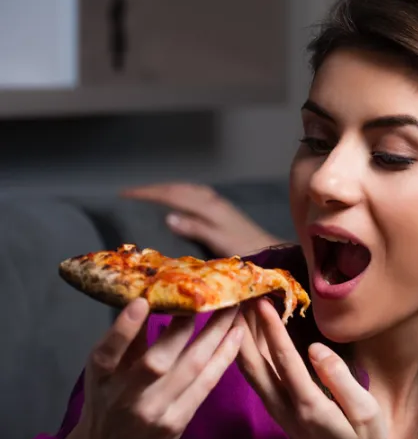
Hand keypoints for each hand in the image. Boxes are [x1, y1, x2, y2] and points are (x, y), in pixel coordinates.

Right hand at [73, 299, 242, 438]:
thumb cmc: (107, 401)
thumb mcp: (103, 371)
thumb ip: (125, 340)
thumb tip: (151, 298)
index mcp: (100, 377)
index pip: (109, 352)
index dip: (124, 328)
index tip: (143, 301)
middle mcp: (126, 397)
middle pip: (159, 360)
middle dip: (187, 324)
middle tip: (212, 292)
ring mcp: (154, 412)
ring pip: (191, 368)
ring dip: (216, 335)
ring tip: (233, 308)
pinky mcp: (177, 422)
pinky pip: (205, 384)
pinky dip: (223, 358)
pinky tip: (236, 336)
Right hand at [120, 183, 284, 256]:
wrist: (270, 250)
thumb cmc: (245, 250)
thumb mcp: (219, 242)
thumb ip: (195, 228)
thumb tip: (169, 217)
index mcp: (209, 207)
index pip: (172, 195)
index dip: (148, 193)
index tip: (126, 194)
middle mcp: (212, 200)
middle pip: (177, 188)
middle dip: (153, 188)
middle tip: (130, 193)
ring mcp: (217, 202)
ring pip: (185, 188)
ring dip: (165, 188)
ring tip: (147, 193)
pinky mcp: (221, 208)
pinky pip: (193, 192)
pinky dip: (178, 191)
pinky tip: (176, 198)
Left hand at [236, 299, 388, 438]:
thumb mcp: (366, 413)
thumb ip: (341, 380)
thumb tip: (315, 349)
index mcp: (308, 404)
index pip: (283, 359)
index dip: (271, 329)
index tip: (260, 301)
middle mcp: (285, 406)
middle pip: (253, 363)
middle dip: (243, 328)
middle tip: (237, 295)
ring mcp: (277, 410)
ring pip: (250, 370)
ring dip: (241, 339)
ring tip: (237, 308)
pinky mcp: (278, 411)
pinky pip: (256, 377)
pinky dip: (247, 353)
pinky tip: (246, 338)